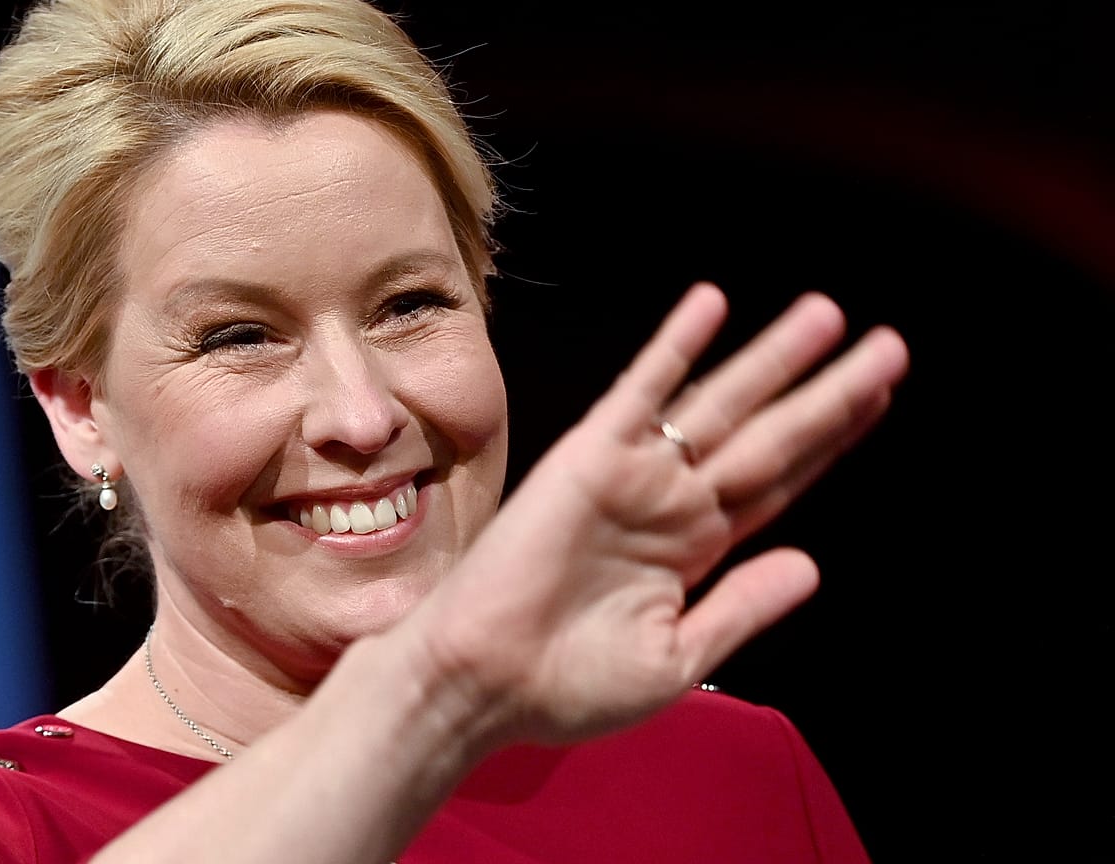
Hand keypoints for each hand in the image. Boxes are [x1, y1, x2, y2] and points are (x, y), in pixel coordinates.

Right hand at [409, 282, 909, 746]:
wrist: (482, 681)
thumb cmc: (567, 686)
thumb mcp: (677, 658)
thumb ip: (743, 607)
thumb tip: (812, 565)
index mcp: (695, 552)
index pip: (779, 483)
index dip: (831, 441)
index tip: (878, 398)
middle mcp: (673, 504)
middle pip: (769, 437)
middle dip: (829, 393)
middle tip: (891, 345)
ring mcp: (634, 476)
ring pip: (719, 404)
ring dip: (772, 360)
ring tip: (828, 314)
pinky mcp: (589, 458)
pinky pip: (639, 391)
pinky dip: (675, 347)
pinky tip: (712, 304)